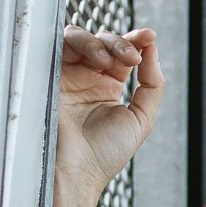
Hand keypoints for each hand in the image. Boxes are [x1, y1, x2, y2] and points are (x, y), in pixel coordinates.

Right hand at [52, 24, 166, 206]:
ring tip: (110, 61)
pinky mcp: (51, 73)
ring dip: (102, 42)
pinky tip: (98, 59)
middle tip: (133, 57)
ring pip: (83, 38)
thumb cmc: (105, 153)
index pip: (124, 55)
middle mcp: (88, 79)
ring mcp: (69, 74)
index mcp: (109, 88)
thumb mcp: (141, 118)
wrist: (76, 169)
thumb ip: (152, 86)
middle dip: (122, 43)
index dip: (137, 42)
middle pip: (105, 42)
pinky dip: (83, 43)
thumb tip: (153, 53)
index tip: (150, 37)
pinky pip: (63, 44)